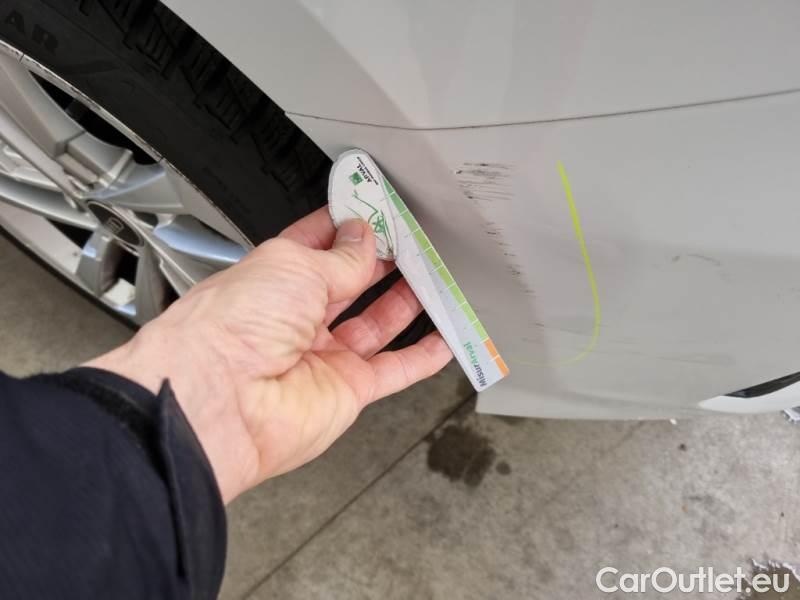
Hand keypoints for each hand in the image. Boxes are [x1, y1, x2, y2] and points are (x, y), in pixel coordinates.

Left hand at [86, 207, 451, 501]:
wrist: (220, 402)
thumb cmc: (231, 327)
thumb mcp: (293, 267)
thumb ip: (341, 256)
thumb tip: (364, 238)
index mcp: (273, 280)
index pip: (317, 245)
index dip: (348, 226)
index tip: (377, 209)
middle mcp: (295, 319)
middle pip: (350, 284)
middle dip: (382, 261)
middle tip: (414, 242)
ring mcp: (321, 356)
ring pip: (375, 325)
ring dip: (406, 302)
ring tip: (434, 277)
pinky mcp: (345, 391)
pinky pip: (393, 371)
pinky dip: (421, 358)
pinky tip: (442, 340)